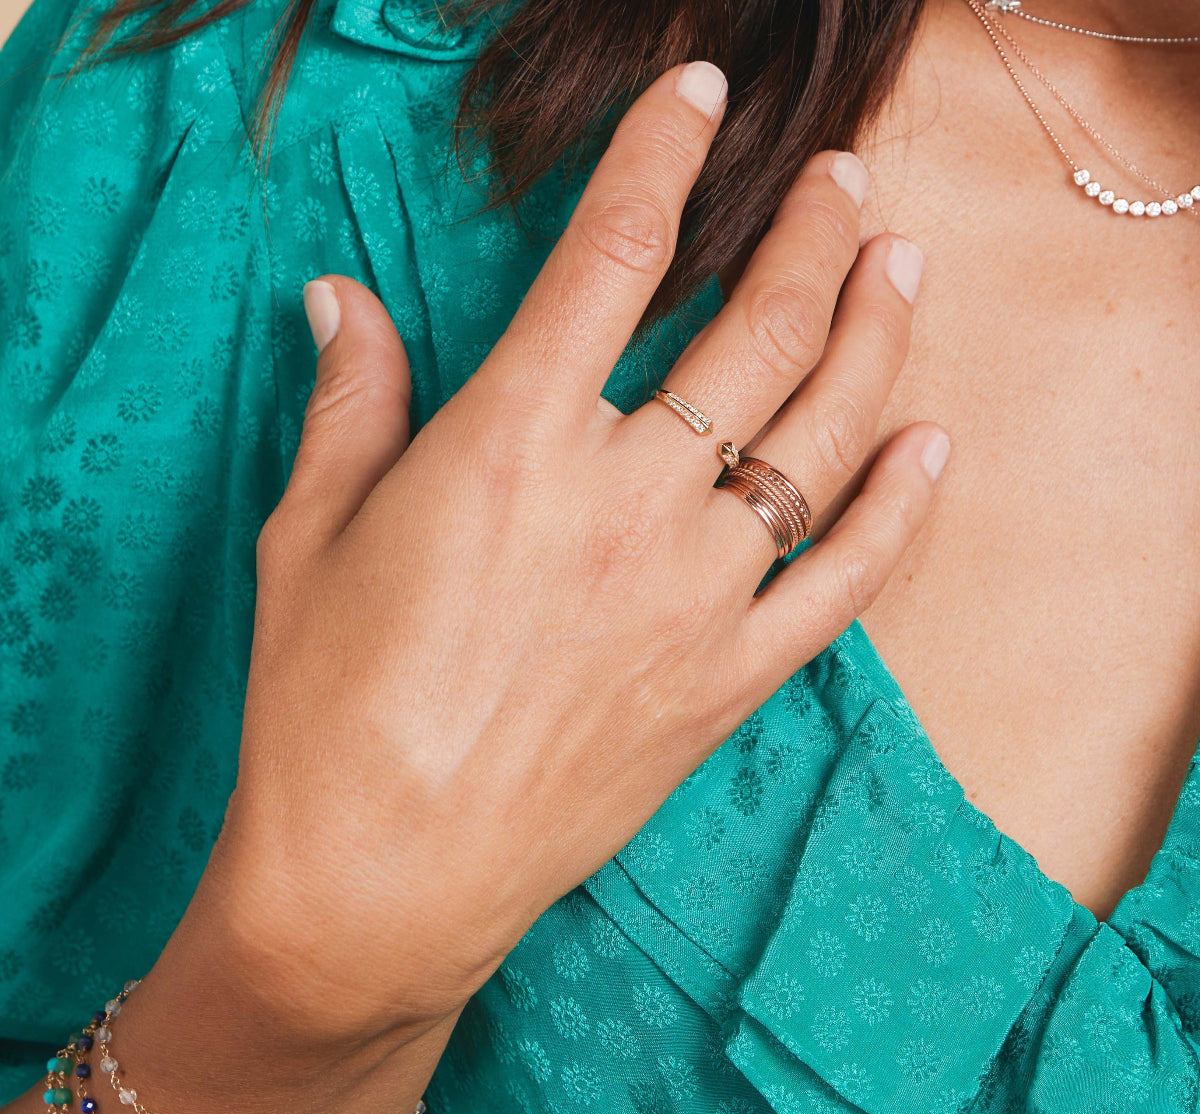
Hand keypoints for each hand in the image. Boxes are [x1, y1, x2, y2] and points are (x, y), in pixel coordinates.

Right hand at [211, 60, 947, 1040]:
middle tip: (839, 179)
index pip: (610, 254)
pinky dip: (899, 511)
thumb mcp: (312, 536)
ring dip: (874, 336)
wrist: (382, 877)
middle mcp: (623, 503)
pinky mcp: (727, 681)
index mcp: (510, 445)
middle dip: (807, 234)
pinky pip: (843, 582)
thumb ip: (350, 403)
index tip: (698, 96)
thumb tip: (339, 301)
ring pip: (821, 438)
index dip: (660, 154)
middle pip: (754, 332)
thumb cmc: (324, 705)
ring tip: (903, 266)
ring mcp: (693, 596)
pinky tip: (930, 446)